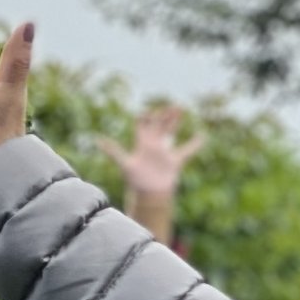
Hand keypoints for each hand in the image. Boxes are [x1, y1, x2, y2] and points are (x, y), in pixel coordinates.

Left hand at [99, 103, 201, 243]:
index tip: (151, 111)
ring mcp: (164, 152)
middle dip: (165, 114)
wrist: (150, 194)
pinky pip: (187, 149)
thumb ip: (113, 151)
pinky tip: (202, 135)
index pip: (143, 124)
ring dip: (176, 120)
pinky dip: (195, 143)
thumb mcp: (124, 163)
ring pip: (170, 131)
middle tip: (173, 104)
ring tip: (181, 108)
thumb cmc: (136, 180)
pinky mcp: (175, 160)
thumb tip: (97, 140)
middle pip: (158, 124)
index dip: (146, 116)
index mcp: (142, 143)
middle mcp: (153, 145)